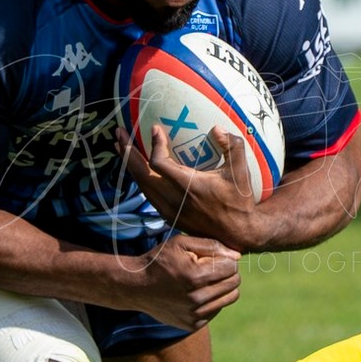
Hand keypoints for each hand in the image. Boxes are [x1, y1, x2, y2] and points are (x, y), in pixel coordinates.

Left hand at [123, 124, 259, 246]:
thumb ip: (232, 146)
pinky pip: (147, 194)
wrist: (237, 233)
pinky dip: (139, 178)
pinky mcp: (169, 216)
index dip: (154, 145)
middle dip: (127, 152)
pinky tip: (137, 168)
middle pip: (141, 174)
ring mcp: (169, 209)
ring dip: (130, 165)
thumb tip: (216, 129)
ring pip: (141, 185)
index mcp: (189, 186)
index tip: (155, 129)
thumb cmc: (240, 201)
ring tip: (122, 146)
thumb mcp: (241, 172)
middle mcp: (174, 199)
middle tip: (119, 132)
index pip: (159, 164)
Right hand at [129, 236, 240, 329]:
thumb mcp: (181, 243)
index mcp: (195, 276)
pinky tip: (197, 293)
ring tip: (206, 280)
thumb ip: (212, 246)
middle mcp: (196, 299)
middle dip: (227, 272)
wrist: (136, 287)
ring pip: (230, 298)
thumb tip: (237, 256)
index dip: (225, 259)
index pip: (232, 267)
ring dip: (222, 287)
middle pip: (234, 283)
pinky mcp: (192, 325)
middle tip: (210, 269)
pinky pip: (217, 310)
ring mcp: (194, 314)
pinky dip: (212, 300)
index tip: (212, 258)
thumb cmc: (160, 261)